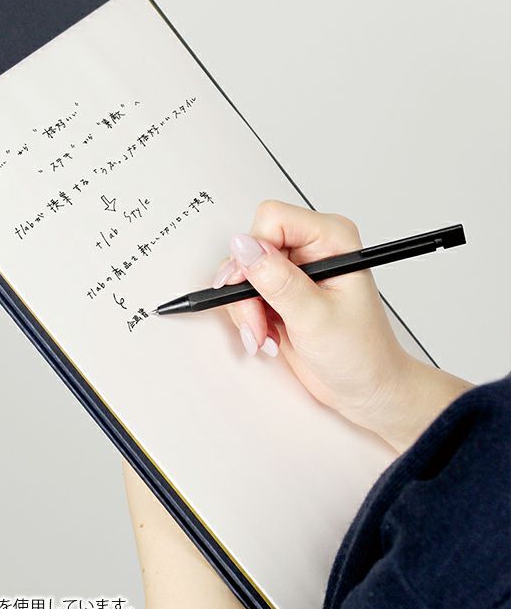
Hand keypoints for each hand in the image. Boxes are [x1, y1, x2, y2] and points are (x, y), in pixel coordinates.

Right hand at [214, 200, 470, 451]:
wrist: (366, 389)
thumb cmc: (361, 354)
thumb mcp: (315, 317)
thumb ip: (277, 280)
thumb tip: (243, 247)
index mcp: (331, 239)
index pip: (272, 219)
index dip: (256, 252)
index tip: (256, 288)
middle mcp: (312, 248)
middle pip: (251, 247)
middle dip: (246, 289)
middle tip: (258, 321)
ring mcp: (294, 269)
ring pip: (242, 271)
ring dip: (245, 308)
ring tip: (264, 334)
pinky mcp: (280, 290)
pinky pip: (243, 291)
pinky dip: (247, 316)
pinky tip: (266, 335)